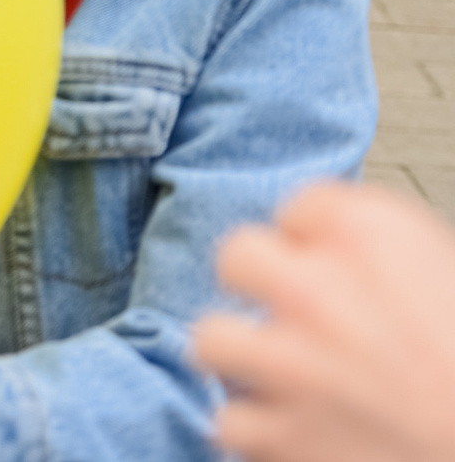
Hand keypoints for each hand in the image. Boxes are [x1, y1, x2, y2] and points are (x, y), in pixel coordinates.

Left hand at [194, 180, 454, 461]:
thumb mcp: (448, 275)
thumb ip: (386, 255)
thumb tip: (344, 253)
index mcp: (369, 234)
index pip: (299, 209)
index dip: (315, 240)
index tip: (330, 263)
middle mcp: (316, 288)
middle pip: (238, 256)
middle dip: (260, 284)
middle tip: (290, 312)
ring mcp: (289, 363)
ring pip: (213, 339)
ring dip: (243, 359)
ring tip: (280, 375)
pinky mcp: (280, 436)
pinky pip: (231, 422)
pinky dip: (259, 432)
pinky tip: (295, 431)